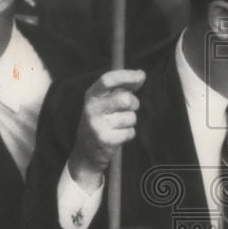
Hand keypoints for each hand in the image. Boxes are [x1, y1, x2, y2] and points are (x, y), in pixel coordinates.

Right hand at [67, 69, 145, 191]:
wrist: (86, 153)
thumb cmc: (101, 122)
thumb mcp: (104, 102)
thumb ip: (121, 88)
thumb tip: (141, 75)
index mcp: (91, 96)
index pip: (108, 80)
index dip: (126, 75)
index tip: (141, 75)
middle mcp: (92, 108)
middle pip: (125, 99)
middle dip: (133, 103)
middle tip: (127, 109)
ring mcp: (98, 125)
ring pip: (131, 117)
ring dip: (130, 122)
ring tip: (118, 126)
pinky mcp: (105, 140)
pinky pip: (131, 132)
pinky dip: (128, 134)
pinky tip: (117, 136)